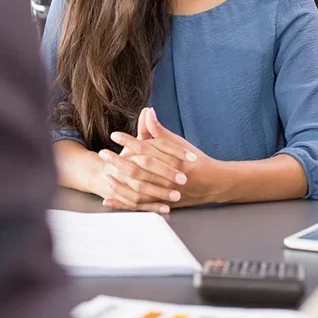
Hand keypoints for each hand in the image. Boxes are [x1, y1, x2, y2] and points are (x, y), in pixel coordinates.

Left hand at [103, 108, 226, 209]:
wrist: (214, 183)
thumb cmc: (195, 161)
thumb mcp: (179, 143)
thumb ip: (160, 131)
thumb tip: (147, 111)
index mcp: (174, 160)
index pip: (147, 149)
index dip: (129, 141)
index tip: (115, 135)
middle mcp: (170, 178)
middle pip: (139, 169)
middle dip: (118, 161)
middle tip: (103, 153)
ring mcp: (166, 193)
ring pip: (138, 189)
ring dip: (119, 182)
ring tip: (105, 172)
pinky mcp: (163, 204)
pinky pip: (140, 206)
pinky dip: (123, 203)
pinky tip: (108, 199)